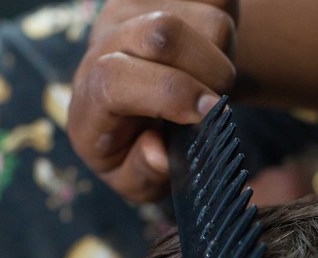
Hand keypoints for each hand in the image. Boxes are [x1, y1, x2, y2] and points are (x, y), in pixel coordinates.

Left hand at [69, 0, 238, 202]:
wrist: (143, 103)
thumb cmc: (137, 146)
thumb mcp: (134, 180)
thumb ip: (142, 173)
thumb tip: (159, 155)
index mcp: (89, 99)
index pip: (114, 78)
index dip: (169, 93)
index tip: (208, 113)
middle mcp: (105, 43)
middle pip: (161, 33)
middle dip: (209, 72)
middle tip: (219, 103)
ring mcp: (134, 9)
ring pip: (204, 19)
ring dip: (224, 55)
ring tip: (210, 80)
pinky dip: (228, 27)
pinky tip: (209, 50)